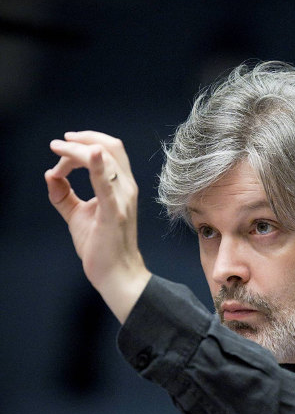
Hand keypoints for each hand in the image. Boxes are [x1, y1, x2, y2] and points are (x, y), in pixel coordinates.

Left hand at [45, 131, 151, 322]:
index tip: (59, 159)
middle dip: (82, 139)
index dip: (79, 150)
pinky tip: (91, 153)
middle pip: (110, 147)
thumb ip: (64, 195)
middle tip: (58, 143)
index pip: (103, 154)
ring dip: (78, 150)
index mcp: (120, 187)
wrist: (116, 274)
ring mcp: (122, 199)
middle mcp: (125, 188)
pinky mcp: (113, 213)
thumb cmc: (101, 246)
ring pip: (106, 158)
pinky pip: (106, 184)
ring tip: (58, 149)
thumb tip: (49, 175)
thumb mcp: (77, 214)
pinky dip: (97, 165)